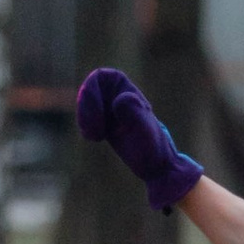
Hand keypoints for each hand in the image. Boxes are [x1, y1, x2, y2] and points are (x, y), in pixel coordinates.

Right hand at [76, 64, 201, 213]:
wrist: (158, 167)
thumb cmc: (153, 150)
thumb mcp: (145, 132)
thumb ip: (134, 114)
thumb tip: (120, 99)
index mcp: (129, 94)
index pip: (104, 76)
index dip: (93, 89)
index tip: (98, 113)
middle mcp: (120, 99)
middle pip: (91, 87)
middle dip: (86, 106)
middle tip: (94, 130)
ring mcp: (113, 112)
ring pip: (87, 102)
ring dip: (84, 116)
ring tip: (94, 135)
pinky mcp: (108, 125)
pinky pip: (89, 117)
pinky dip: (86, 126)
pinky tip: (94, 138)